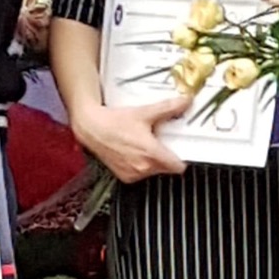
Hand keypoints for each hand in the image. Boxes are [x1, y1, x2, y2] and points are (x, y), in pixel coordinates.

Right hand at [70, 95, 191, 183]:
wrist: (92, 128)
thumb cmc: (115, 122)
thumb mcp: (145, 112)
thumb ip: (169, 108)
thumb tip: (186, 101)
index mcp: (150, 154)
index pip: (178, 167)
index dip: (183, 158)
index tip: (183, 150)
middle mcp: (142, 168)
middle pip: (167, 168)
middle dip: (168, 155)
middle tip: (163, 141)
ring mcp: (133, 174)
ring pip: (154, 171)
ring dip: (154, 160)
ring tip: (147, 143)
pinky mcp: (124, 177)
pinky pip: (141, 174)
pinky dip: (142, 165)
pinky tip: (136, 150)